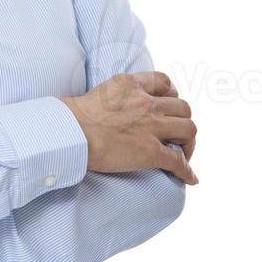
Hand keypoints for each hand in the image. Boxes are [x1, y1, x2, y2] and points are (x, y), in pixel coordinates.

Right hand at [59, 71, 197, 185]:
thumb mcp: (103, 89)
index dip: (173, 94)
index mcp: (133, 85)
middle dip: (183, 121)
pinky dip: (187, 171)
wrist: (71, 132)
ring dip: (189, 143)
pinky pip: (178, 162)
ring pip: (189, 130)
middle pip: (183, 108)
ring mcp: (151, 127)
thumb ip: (120, 91)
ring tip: (182, 153)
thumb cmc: (77, 115)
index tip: (170, 105)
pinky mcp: (150, 152)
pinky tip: (190, 178)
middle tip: (176, 134)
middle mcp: (146, 103)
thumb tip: (122, 103)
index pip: (165, 82)